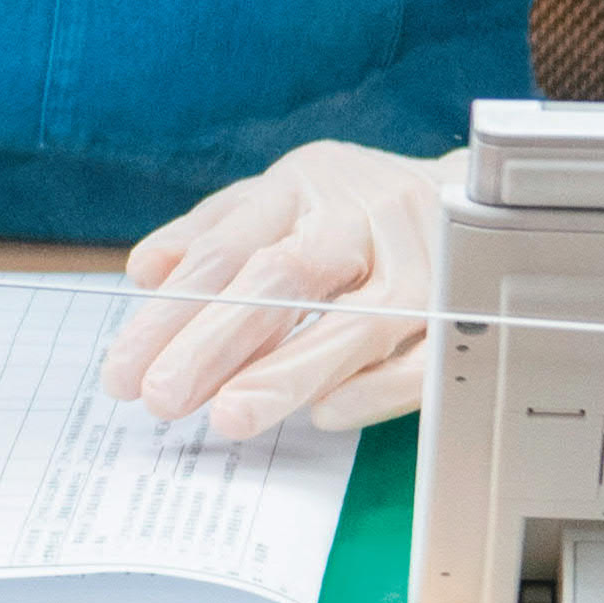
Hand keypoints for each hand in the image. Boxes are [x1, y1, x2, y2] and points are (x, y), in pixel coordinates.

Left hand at [99, 140, 461, 441]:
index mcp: (303, 186)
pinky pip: (427, 355)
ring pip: (361, 318)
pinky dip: (376, 387)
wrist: (479, 195)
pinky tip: (324, 415)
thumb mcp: (277, 199)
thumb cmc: (354, 208)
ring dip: (292, 370)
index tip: (124, 372)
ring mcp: (423, 259)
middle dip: (218, 340)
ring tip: (231, 416)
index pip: (225, 250)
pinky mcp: (470, 306)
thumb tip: (143, 271)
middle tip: (163, 397)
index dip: (170, 313)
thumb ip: (210, 233)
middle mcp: (362, 215)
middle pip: (286, 274)